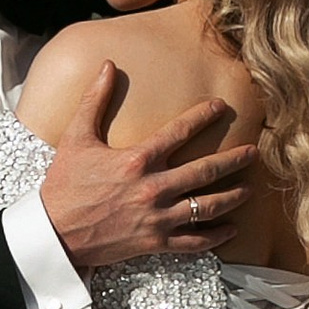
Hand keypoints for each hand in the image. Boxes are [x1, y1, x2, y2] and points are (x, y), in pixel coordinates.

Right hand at [37, 64, 253, 273]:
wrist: (54, 234)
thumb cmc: (63, 186)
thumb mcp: (77, 138)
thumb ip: (95, 100)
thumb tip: (108, 66)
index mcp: (138, 159)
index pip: (180, 131)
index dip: (203, 116)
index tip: (221, 107)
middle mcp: (154, 188)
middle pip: (206, 170)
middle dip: (234, 160)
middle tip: (254, 153)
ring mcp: (158, 218)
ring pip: (207, 207)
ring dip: (233, 197)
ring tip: (249, 189)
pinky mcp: (155, 243)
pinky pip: (194, 241)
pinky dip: (215, 236)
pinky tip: (231, 229)